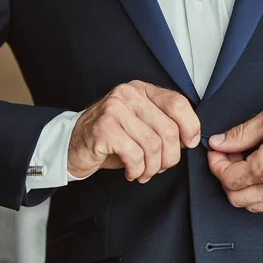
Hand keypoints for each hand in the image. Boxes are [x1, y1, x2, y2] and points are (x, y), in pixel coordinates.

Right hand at [68, 80, 200, 182]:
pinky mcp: (104, 128)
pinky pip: (135, 155)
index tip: (189, 143)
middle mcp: (128, 94)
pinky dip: (137, 170)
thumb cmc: (110, 138)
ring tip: (144, 172)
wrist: (72, 145)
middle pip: (169, 129)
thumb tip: (191, 138)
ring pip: (154, 145)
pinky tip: (131, 172)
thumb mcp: (140, 125)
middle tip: (160, 167)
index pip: (178, 103)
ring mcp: (115, 109)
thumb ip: (164, 124)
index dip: (191, 126)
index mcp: (141, 90)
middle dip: (170, 157)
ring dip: (152, 167)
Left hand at [207, 101, 262, 212]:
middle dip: (225, 176)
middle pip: (233, 196)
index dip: (216, 164)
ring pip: (249, 205)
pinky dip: (255, 193)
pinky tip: (260, 173)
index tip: (217, 150)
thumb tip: (220, 141)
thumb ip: (242, 132)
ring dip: (239, 187)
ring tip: (245, 163)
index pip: (227, 177)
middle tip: (230, 156)